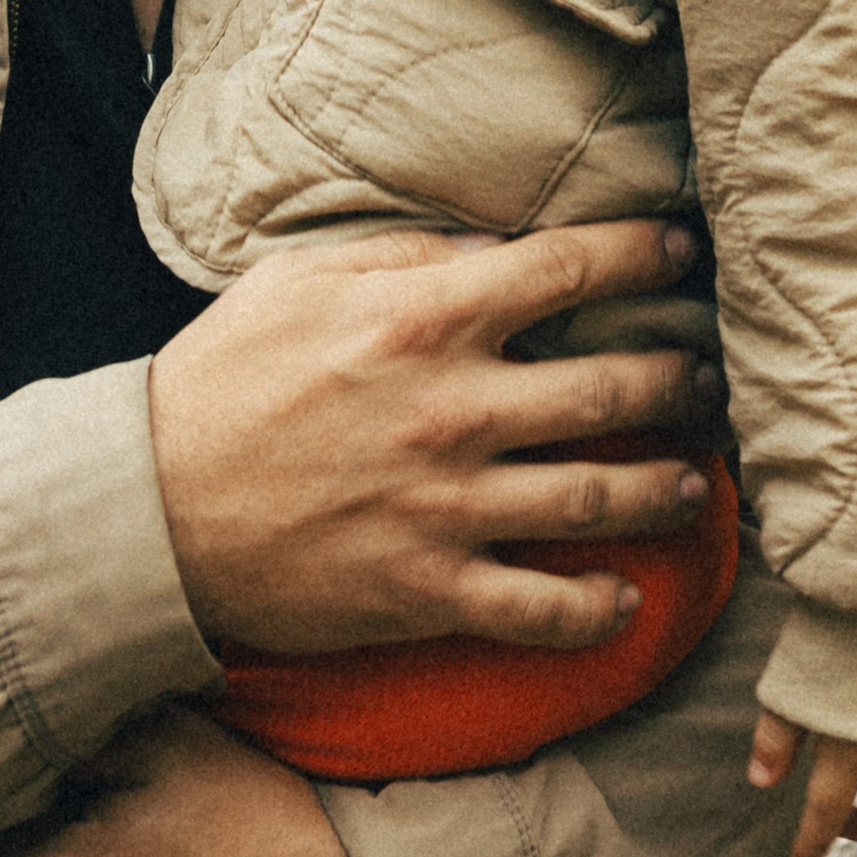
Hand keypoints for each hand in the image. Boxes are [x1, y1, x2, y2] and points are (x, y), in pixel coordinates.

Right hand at [148, 217, 722, 654]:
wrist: (144, 514)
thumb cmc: (219, 382)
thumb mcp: (296, 281)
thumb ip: (402, 256)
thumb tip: (488, 251)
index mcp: (422, 321)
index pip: (567, 269)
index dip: (641, 252)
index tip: (681, 246)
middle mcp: (453, 411)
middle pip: (613, 387)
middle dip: (681, 377)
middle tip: (712, 375)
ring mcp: (446, 508)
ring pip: (599, 497)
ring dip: (665, 487)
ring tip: (696, 478)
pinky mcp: (428, 590)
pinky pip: (541, 607)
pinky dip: (596, 609)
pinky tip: (627, 599)